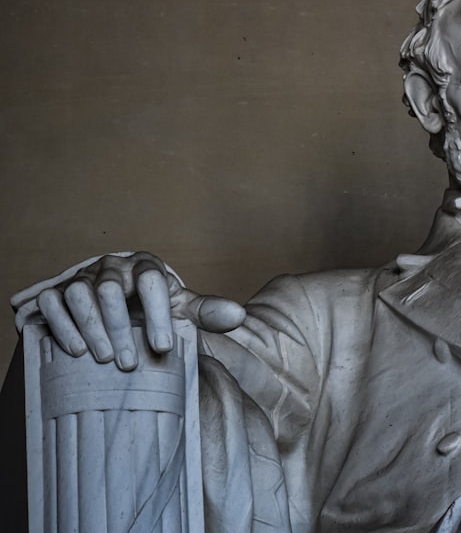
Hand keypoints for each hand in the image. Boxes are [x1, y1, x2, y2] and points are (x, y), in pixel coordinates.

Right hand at [30, 251, 244, 369]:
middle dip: (119, 326)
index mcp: (146, 267)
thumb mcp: (180, 309)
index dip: (157, 313)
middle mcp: (112, 267)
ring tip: (104, 359)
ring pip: (79, 292)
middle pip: (110, 288)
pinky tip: (75, 350)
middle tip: (128, 363)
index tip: (163, 347)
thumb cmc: (151, 309)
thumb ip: (206, 311)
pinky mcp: (56, 292)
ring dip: (90, 327)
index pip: (152, 281)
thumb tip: (239, 316)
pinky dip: (62, 324)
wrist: (117, 307)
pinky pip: (51, 301)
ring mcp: (81, 278)